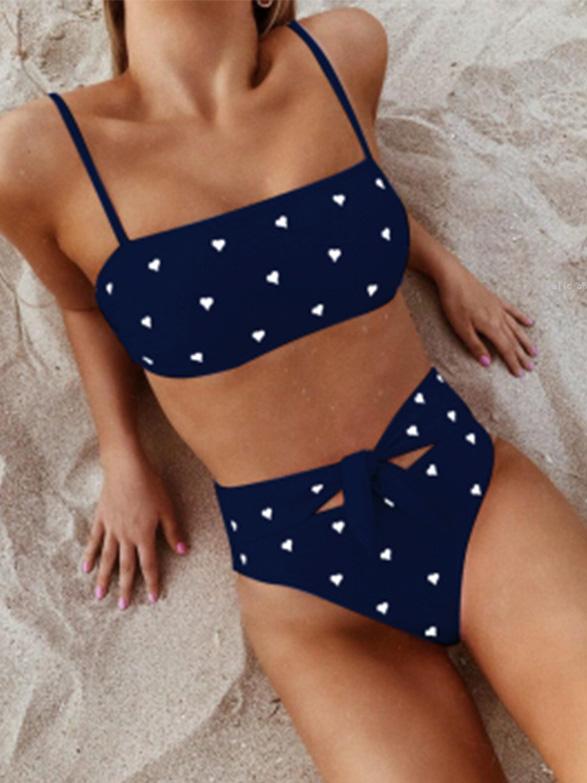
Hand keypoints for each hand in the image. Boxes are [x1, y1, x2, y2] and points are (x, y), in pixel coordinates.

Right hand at [82, 451, 187, 608]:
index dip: (152, 582)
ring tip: (99, 596)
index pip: (149, 565)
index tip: (152, 599)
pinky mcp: (101, 519)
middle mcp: (126, 536)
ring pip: (107, 558)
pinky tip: (85, 568)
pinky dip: (90, 555)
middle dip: (125, 588)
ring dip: (104, 578)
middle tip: (122, 606)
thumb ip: (173, 532)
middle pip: (126, 567)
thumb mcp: (167, 508)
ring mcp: (111, 528)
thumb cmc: (150, 486)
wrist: (126, 468)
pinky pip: (94, 541)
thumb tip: (183, 551)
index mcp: (144, 535)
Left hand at [436, 262, 536, 376]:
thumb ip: (475, 346)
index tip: (520, 374)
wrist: (453, 277)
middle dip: (522, 355)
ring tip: (534, 351)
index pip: (506, 349)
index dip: (513, 362)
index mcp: (491, 327)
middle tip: (532, 368)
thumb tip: (488, 363)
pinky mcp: (495, 299)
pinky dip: (521, 317)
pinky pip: (512, 311)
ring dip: (525, 340)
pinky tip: (530, 322)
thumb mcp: (461, 329)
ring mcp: (498, 308)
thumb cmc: (454, 304)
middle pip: (513, 340)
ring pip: (516, 328)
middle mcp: (499, 318)